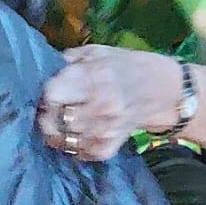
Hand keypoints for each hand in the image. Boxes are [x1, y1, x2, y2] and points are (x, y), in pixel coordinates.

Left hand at [38, 44, 182, 161]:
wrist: (163, 92)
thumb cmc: (126, 66)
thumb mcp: (98, 52)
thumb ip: (69, 60)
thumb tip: (42, 69)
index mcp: (95, 77)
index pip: (52, 94)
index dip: (45, 94)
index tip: (45, 92)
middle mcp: (100, 106)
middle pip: (53, 120)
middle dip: (47, 114)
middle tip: (51, 108)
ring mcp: (104, 131)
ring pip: (62, 139)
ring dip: (57, 131)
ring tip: (64, 120)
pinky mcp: (107, 149)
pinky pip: (77, 152)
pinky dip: (72, 143)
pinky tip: (78, 131)